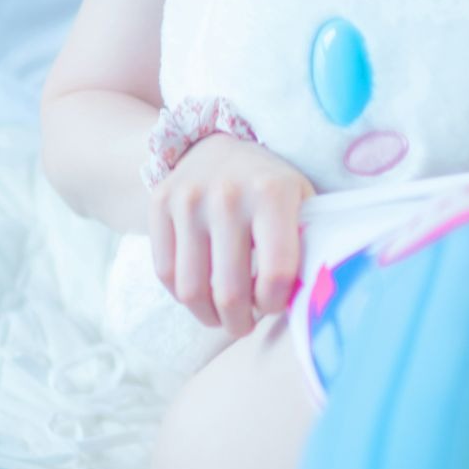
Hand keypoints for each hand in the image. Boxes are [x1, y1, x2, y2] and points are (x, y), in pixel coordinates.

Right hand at [147, 134, 315, 339]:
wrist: (219, 144)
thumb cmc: (269, 188)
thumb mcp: (302, 204)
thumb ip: (309, 247)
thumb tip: (309, 301)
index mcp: (273, 194)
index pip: (276, 274)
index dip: (275, 304)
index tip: (274, 305)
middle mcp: (228, 194)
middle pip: (229, 291)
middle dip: (239, 322)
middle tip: (244, 325)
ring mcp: (188, 198)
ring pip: (191, 290)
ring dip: (209, 316)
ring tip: (222, 316)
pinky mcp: (159, 203)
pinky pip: (165, 272)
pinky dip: (182, 295)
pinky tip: (200, 292)